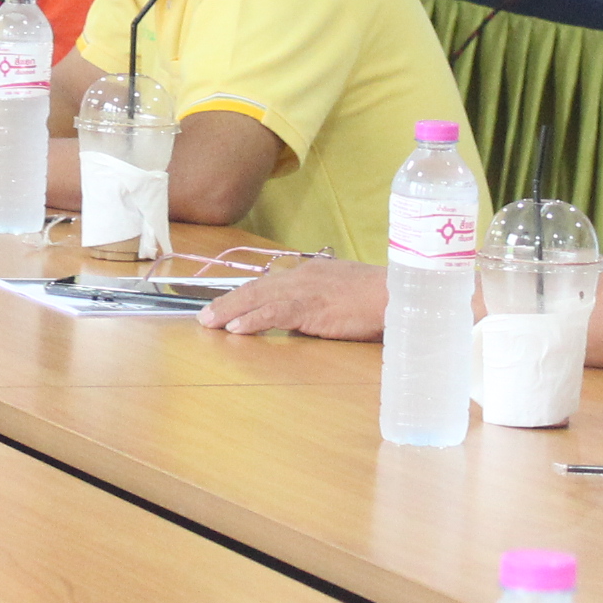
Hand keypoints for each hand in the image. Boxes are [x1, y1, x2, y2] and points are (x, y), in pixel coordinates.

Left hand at [202, 257, 384, 338]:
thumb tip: (298, 320)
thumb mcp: (342, 295)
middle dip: (227, 303)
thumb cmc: (377, 299)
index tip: (224, 306)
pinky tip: (236, 329)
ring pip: (258, 299)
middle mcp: (302, 277)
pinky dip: (253, 320)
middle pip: (255, 289)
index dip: (243, 296)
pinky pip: (275, 314)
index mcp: (309, 274)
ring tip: (209, 323)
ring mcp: (305, 291)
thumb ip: (317, 304)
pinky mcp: (312, 308)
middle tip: (204, 317)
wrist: (398, 295)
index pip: (268, 284)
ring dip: (230, 312)